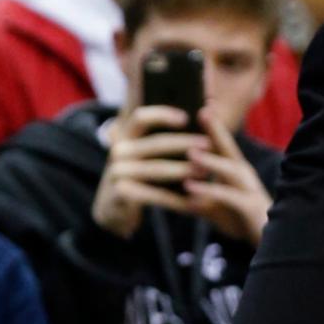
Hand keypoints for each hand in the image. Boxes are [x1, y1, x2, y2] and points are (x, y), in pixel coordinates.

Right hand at [92, 103, 209, 237]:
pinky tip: (194, 200)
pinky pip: (154, 194)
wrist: (115, 208)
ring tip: (204, 171)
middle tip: (208, 144)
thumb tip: (199, 114)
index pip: (141, 117)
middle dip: (184, 142)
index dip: (162, 115)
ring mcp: (117, 172)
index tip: (186, 118)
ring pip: (156, 168)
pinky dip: (176, 198)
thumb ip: (160, 137)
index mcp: (126, 134)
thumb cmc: (139, 175)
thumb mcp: (143, 153)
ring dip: (182, 169)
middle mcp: (119, 150)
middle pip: (154, 143)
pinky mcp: (121, 193)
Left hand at [183, 106, 271, 244]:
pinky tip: (190, 188)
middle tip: (203, 111)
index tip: (203, 105)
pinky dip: (210, 191)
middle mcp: (244, 176)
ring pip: (230, 170)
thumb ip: (198, 197)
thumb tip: (177, 191)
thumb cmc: (241, 221)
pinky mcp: (249, 208)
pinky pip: (228, 196)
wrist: (270, 242)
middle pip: (231, 148)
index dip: (214, 126)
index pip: (224, 144)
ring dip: (211, 161)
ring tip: (191, 153)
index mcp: (236, 171)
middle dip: (217, 130)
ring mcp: (249, 190)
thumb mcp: (216, 208)